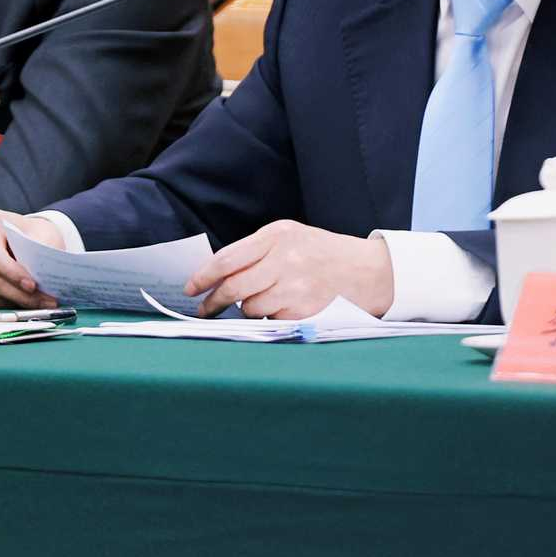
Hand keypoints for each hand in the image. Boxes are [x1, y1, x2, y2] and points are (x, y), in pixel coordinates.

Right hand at [0, 209, 59, 308]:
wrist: (22, 236)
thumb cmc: (30, 233)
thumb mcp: (42, 233)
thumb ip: (41, 252)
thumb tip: (45, 276)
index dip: (11, 272)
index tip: (32, 285)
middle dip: (19, 293)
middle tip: (45, 300)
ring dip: (15, 303)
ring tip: (39, 302)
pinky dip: (6, 306)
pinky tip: (24, 302)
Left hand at [183, 220, 394, 318]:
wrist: (365, 271)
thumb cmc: (321, 252)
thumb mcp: (290, 236)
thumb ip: (255, 250)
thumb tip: (216, 273)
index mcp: (277, 236)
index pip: (228, 259)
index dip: (203, 276)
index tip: (190, 288)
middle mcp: (285, 260)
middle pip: (234, 287)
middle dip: (214, 301)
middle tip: (204, 308)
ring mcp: (295, 287)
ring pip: (250, 308)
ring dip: (247, 309)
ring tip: (258, 301)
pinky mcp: (304, 311)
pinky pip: (270, 320)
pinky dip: (269, 317)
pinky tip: (281, 307)